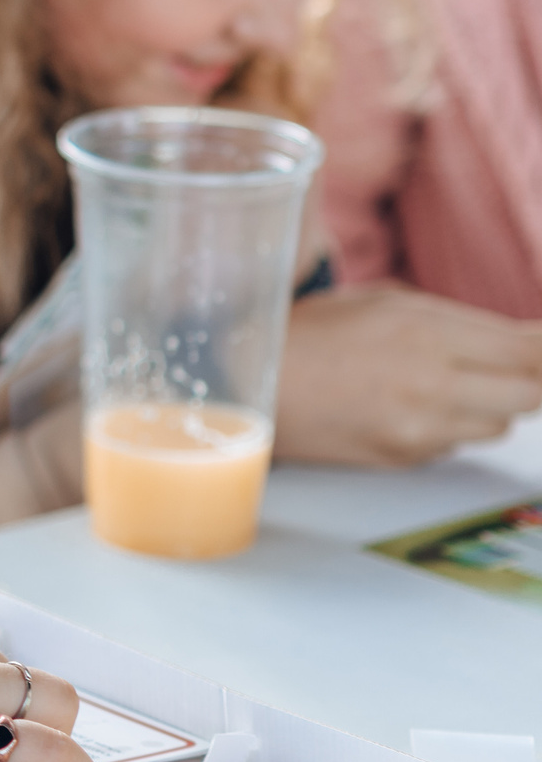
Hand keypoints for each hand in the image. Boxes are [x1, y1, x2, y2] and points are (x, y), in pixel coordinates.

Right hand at [276, 284, 541, 465]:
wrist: (247, 383)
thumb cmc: (314, 331)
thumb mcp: (389, 303)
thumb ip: (461, 324)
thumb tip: (527, 344)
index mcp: (426, 332)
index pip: (532, 351)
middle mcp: (431, 385)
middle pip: (531, 395)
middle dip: (530, 379)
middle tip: (513, 366)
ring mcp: (419, 429)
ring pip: (499, 425)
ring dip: (488, 405)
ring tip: (440, 383)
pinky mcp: (404, 458)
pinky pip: (455, 444)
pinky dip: (447, 426)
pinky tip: (404, 405)